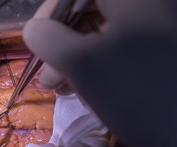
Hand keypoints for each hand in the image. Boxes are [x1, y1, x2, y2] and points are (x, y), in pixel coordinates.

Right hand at [23, 0, 176, 146]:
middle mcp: (145, 8)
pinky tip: (85, 90)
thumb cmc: (135, 93)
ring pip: (102, 35)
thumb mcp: (81, 63)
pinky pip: (117, 52)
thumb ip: (47, 39)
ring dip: (74, 59)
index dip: (51, 12)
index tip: (36, 40)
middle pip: (89, 12)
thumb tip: (34, 29)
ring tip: (61, 88)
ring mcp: (154, 32)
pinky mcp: (157, 56)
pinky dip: (96, 67)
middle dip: (61, 42)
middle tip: (49, 73)